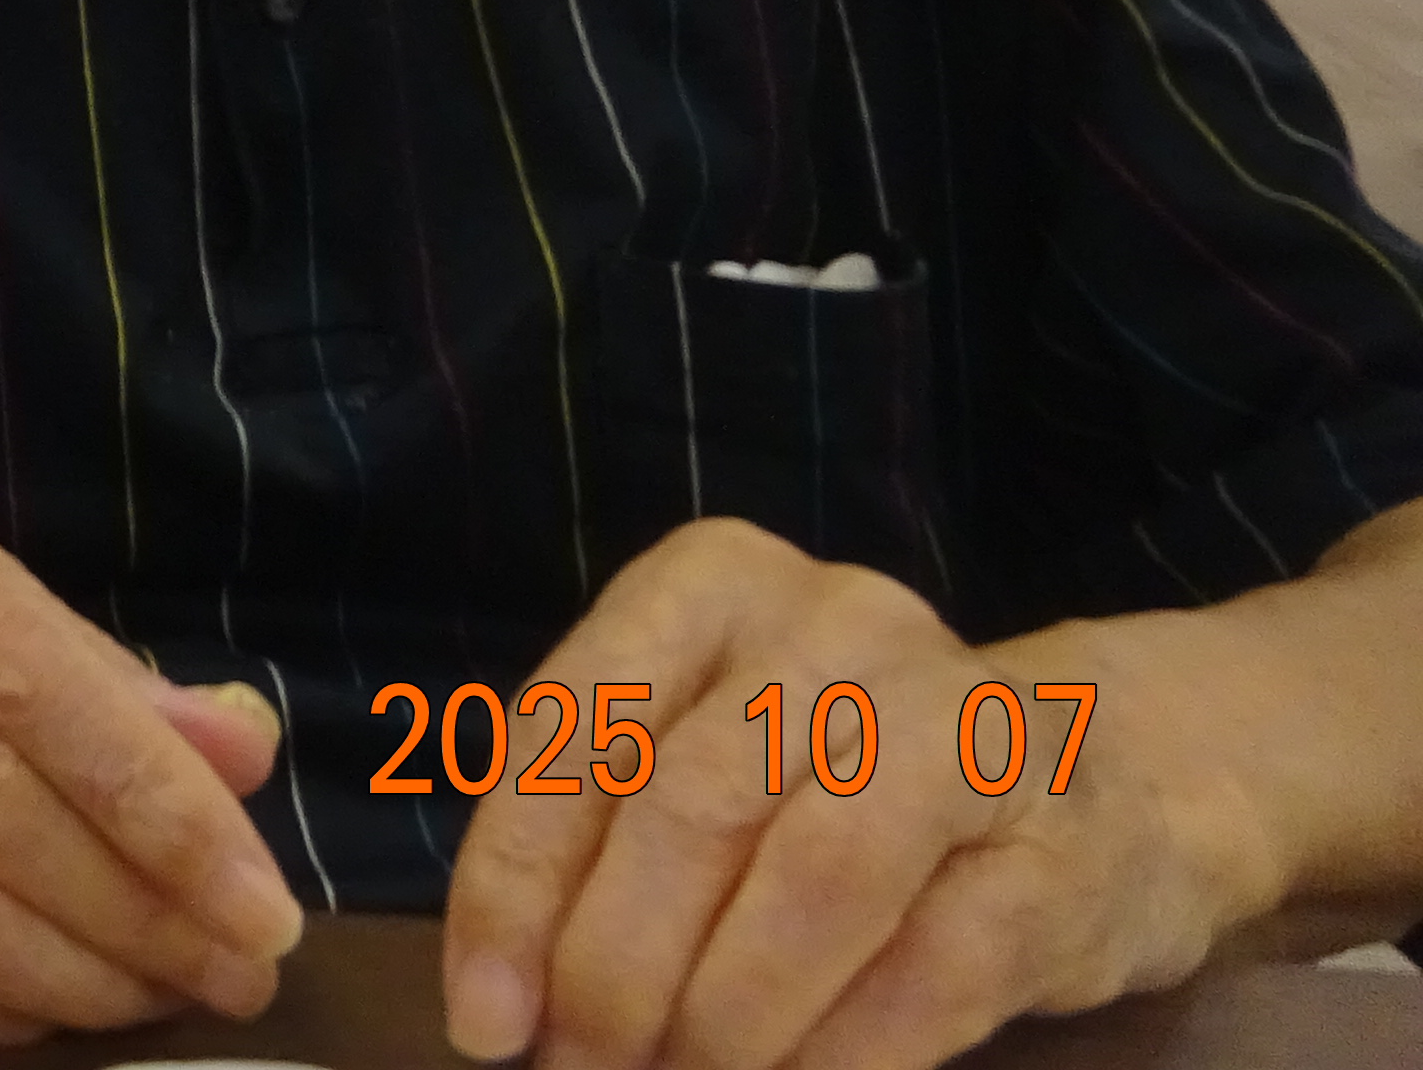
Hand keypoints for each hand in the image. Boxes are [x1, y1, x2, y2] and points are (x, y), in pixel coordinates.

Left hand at [442, 519, 1255, 1069]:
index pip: (575, 731)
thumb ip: (603, 845)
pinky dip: (843, 1051)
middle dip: (613, 966)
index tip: (485, 1019)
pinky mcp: (1061, 852)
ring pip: (814, 876)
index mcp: (711, 583)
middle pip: (689, 806)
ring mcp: (965, 728)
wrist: (1119, 775)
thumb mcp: (709, 756)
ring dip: (726, 1013)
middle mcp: (834, 626)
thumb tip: (503, 1003)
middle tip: (584, 1064)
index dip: (516, 888)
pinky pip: (934, 966)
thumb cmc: (854, 772)